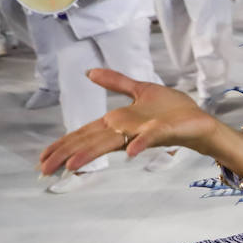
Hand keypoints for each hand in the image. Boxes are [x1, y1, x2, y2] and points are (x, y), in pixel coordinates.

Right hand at [38, 69, 242, 175]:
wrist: (200, 121)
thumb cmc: (172, 110)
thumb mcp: (139, 89)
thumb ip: (115, 82)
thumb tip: (90, 72)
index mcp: (118, 123)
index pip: (84, 134)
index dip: (63, 144)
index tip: (43, 158)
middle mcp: (126, 131)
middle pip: (91, 142)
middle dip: (67, 155)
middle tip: (45, 170)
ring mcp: (143, 133)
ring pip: (113, 143)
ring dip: (92, 154)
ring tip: (71, 166)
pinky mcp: (163, 132)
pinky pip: (150, 138)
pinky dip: (139, 144)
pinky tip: (130, 151)